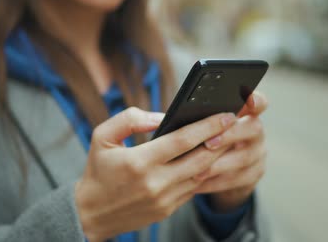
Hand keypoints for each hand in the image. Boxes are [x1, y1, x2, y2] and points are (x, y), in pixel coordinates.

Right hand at [75, 107, 236, 241]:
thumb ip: (130, 119)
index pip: (183, 140)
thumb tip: (162, 116)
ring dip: (217, 157)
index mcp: (139, 162)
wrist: (90, 214)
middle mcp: (155, 183)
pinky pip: (193, 189)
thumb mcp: (102, 136)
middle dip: (222, 139)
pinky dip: (204, 173)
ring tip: (228, 138)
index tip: (226, 114)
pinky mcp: (167, 209)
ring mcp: (164, 199)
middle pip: (201, 159)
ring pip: (201, 175)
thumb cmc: (97, 170)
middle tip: (237, 124)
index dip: (208, 126)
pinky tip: (210, 159)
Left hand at [193, 92, 268, 211]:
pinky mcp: (254, 175)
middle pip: (253, 128)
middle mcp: (256, 130)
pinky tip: (197, 184)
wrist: (222, 169)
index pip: (259, 101)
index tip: (248, 100)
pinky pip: (237, 180)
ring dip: (218, 164)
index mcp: (246, 112)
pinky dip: (215, 182)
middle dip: (230, 135)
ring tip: (196, 171)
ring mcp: (259, 153)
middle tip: (208, 143)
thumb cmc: (206, 138)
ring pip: (244, 158)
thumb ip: (194, 120)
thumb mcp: (205, 126)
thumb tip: (163, 122)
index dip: (256, 100)